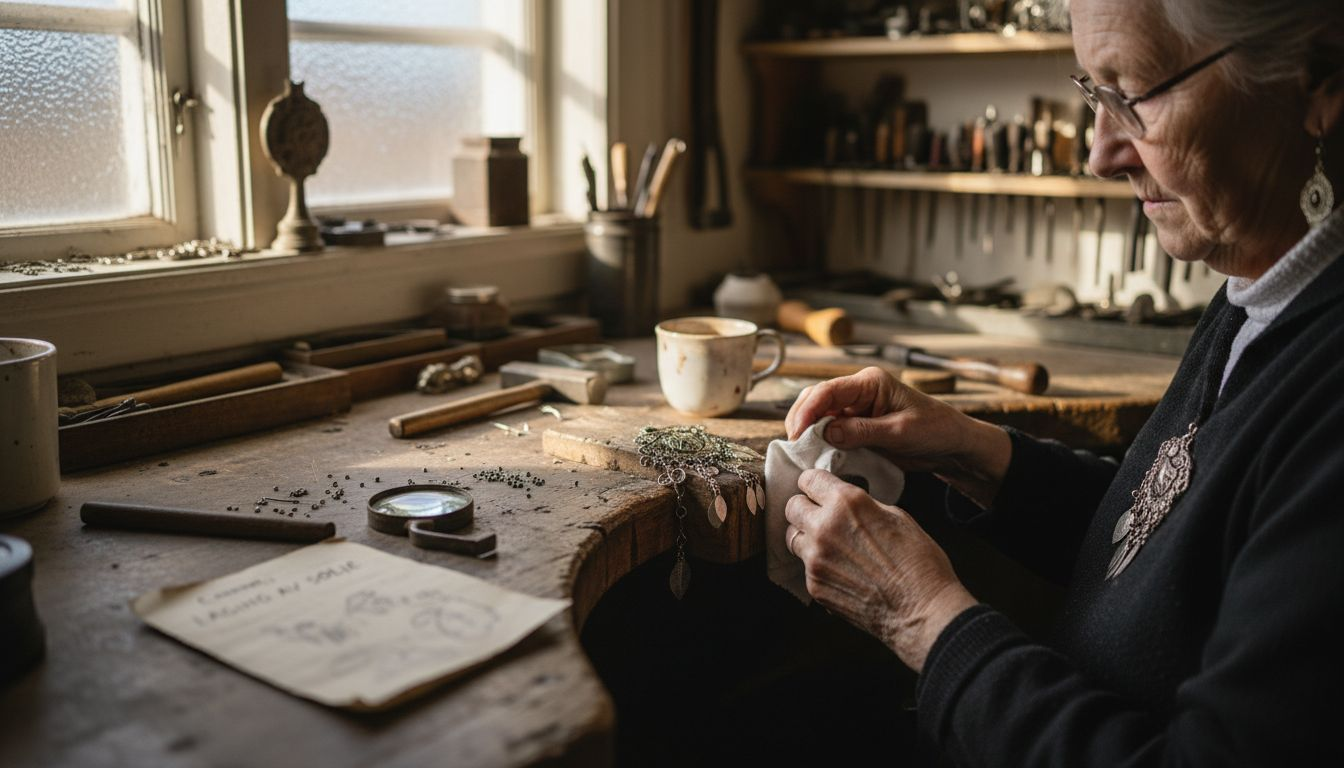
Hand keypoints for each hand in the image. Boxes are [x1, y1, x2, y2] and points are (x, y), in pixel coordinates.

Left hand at [784, 469, 977, 671]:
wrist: (923, 612)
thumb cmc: (920, 563)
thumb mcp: (898, 517)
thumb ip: (864, 506)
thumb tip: (848, 506)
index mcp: (847, 503)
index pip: (809, 479)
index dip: (814, 484)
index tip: (818, 489)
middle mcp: (824, 528)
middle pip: (792, 507)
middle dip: (805, 509)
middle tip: (821, 516)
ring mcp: (816, 560)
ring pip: (794, 538)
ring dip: (808, 538)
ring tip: (831, 546)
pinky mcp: (814, 586)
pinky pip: (806, 568)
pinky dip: (820, 567)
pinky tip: (844, 573)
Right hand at [785, 366, 1010, 507]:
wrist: (952, 446)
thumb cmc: (934, 430)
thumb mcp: (899, 431)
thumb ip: (862, 431)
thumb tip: (826, 432)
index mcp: (870, 382)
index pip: (828, 390)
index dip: (808, 410)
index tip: (798, 433)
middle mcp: (858, 392)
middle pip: (816, 399)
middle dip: (801, 421)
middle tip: (795, 447)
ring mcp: (855, 410)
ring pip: (819, 416)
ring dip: (808, 433)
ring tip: (802, 453)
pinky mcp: (856, 427)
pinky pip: (830, 432)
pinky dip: (820, 443)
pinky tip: (815, 456)